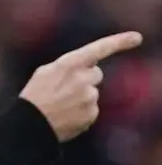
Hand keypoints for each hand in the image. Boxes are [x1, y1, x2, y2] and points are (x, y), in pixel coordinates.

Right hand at [18, 32, 141, 140]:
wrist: (28, 126)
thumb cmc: (33, 98)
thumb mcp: (44, 73)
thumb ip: (68, 65)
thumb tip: (89, 64)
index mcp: (68, 65)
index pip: (98, 49)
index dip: (119, 42)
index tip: (137, 38)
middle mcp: (82, 79)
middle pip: (95, 73)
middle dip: (85, 79)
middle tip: (64, 90)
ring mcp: (89, 97)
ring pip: (92, 93)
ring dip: (81, 97)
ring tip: (61, 106)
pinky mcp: (92, 114)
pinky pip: (92, 109)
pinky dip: (81, 112)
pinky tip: (66, 116)